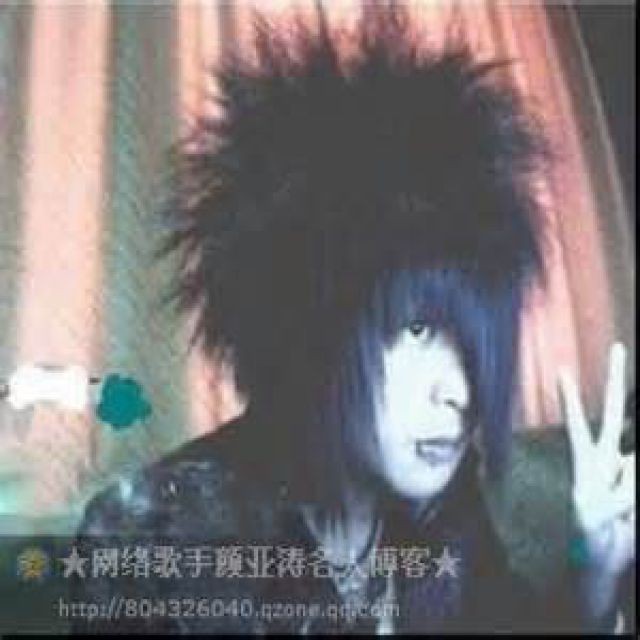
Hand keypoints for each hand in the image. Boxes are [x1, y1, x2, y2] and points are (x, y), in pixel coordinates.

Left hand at [559, 342, 634, 577]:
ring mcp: (627, 470)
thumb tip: (634, 466)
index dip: (570, 400)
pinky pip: (637, 479)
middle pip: (612, 413)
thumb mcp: (594, 521)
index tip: (562, 370)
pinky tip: (625, 514)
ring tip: (618, 513)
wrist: (604, 561)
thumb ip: (618, 496)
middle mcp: (607, 460)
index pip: (577, 425)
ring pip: (635, 460)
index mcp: (587, 465)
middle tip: (617, 346)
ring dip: (626, 492)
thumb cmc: (590, 539)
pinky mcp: (638, 484)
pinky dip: (629, 498)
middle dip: (615, 381)